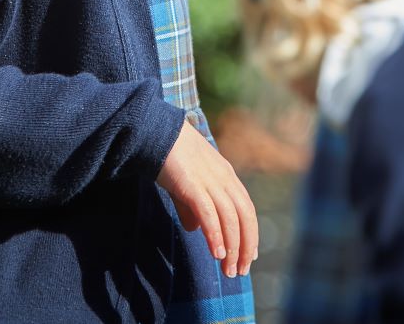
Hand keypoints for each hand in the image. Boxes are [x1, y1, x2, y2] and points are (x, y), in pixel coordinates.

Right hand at [156, 121, 257, 277]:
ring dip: (232, 247)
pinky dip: (216, 234)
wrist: (153, 132)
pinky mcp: (192, 184)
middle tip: (241, 270)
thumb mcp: (186, 182)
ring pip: (230, 218)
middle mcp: (223, 177)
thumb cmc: (168, 155)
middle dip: (245, 246)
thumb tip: (195, 229)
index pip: (246, 208)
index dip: (250, 233)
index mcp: (225, 175)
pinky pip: (209, 213)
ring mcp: (209, 180)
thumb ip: (191, 205)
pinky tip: (217, 252)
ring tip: (229, 270)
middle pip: (244, 216)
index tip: (250, 255)